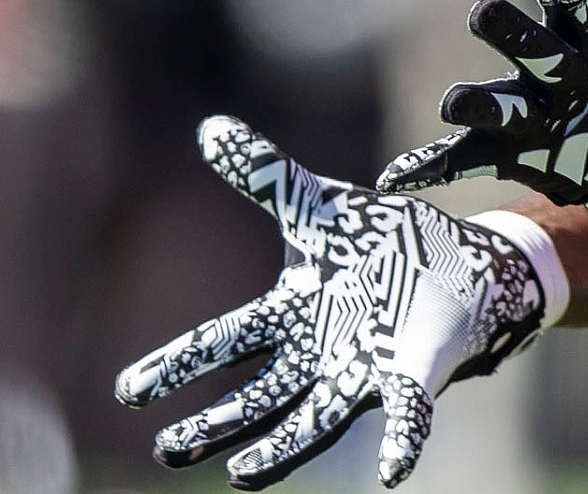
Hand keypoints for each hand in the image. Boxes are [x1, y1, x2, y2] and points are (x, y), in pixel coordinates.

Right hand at [114, 117, 551, 488]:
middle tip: (169, 450)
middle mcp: (319, 352)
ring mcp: (365, 369)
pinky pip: (407, 417)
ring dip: (280, 449)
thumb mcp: (315, 204)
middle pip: (257, 394)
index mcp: (291, 312)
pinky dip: (401, 443)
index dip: (178, 365)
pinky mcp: (413, 374)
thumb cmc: (381, 242)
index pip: (224, 341)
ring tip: (243, 474)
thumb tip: (208, 128)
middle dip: (215, 423)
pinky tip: (392, 472)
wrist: (459, 256)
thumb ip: (262, 174)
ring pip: (313, 420)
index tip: (128, 392)